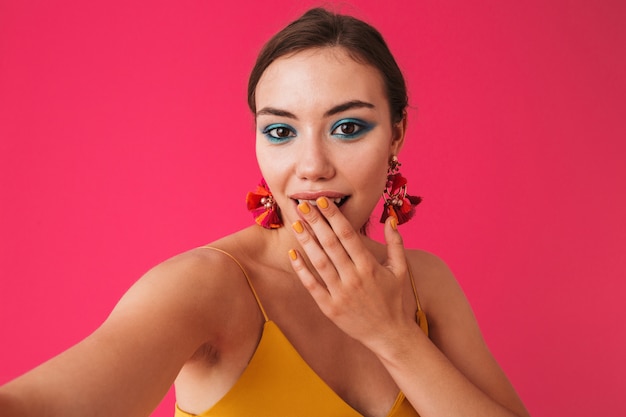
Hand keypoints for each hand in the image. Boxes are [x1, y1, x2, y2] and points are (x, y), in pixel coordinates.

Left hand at [288, 196, 415, 349]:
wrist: (389, 335)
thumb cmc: (394, 299)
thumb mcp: (400, 270)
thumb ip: (396, 243)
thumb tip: (391, 219)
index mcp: (369, 267)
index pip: (348, 235)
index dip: (334, 216)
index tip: (321, 201)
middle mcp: (354, 278)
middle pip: (331, 244)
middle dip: (315, 222)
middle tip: (301, 204)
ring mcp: (340, 294)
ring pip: (319, 262)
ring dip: (306, 241)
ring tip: (295, 224)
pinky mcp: (330, 308)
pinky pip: (312, 286)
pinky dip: (301, 270)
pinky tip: (292, 254)